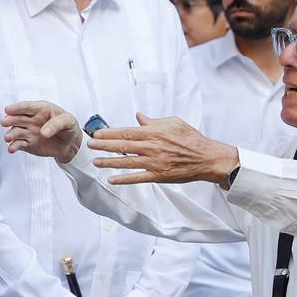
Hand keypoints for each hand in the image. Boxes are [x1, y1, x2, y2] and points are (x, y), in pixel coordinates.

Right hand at [2, 101, 82, 161]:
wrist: (69, 144)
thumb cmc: (68, 127)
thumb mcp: (68, 121)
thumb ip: (57, 124)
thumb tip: (43, 132)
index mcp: (40, 109)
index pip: (27, 107)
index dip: (17, 107)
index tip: (8, 110)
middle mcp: (31, 119)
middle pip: (17, 118)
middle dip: (10, 119)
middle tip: (4, 122)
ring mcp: (28, 132)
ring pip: (16, 132)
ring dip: (10, 134)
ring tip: (8, 138)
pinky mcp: (27, 144)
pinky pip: (18, 144)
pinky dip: (14, 146)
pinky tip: (11, 148)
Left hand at [87, 113, 238, 185]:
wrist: (206, 158)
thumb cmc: (190, 138)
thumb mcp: (173, 123)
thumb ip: (153, 121)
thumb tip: (138, 117)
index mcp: (154, 133)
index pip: (126, 132)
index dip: (109, 133)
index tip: (97, 134)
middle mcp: (152, 147)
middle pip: (123, 146)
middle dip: (104, 146)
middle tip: (89, 145)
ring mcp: (154, 163)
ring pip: (126, 163)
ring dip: (109, 162)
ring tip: (95, 162)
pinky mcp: (158, 176)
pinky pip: (137, 178)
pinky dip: (123, 180)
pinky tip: (111, 179)